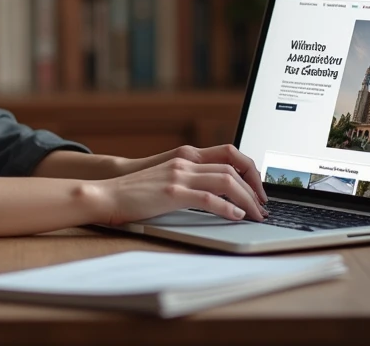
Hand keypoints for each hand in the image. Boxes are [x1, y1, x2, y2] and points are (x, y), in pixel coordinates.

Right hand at [115, 144, 267, 202]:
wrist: (106, 194)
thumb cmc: (135, 192)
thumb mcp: (167, 178)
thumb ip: (189, 179)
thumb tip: (216, 194)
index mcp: (186, 156)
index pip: (230, 153)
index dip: (250, 169)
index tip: (258, 189)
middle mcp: (185, 161)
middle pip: (233, 167)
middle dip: (255, 188)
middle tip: (263, 207)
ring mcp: (178, 175)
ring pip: (226, 180)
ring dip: (247, 199)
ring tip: (256, 214)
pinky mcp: (171, 192)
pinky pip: (208, 197)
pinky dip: (227, 207)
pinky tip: (236, 216)